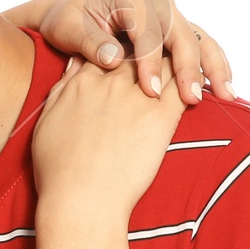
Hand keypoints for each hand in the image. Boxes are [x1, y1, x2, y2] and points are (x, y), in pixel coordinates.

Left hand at [8, 0, 232, 103]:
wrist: (71, 19)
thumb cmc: (67, 22)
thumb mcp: (69, 29)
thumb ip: (90, 42)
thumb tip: (114, 59)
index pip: (148, 30)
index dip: (150, 61)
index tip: (149, 92)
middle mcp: (156, 4)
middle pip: (182, 32)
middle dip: (190, 67)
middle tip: (192, 99)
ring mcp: (169, 19)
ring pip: (200, 39)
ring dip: (214, 67)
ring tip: (227, 95)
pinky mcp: (175, 35)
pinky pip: (200, 48)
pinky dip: (212, 68)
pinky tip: (223, 91)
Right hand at [31, 52, 186, 213]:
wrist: (80, 200)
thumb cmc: (59, 171)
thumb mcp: (47, 121)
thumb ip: (62, 89)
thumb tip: (75, 63)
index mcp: (83, 82)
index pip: (108, 49)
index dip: (122, 48)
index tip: (131, 53)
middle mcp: (110, 83)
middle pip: (138, 50)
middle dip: (152, 48)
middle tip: (165, 51)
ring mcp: (136, 99)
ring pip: (165, 63)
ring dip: (177, 60)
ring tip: (189, 61)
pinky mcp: (160, 118)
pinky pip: (184, 88)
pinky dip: (195, 81)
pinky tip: (202, 82)